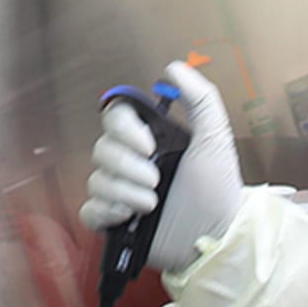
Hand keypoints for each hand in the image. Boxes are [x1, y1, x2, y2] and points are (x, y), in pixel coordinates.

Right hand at [77, 61, 243, 271]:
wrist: (216, 239)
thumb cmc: (218, 193)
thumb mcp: (216, 140)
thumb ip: (201, 99)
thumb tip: (175, 67)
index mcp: (152, 142)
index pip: (116, 118)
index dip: (124, 129)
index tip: (148, 144)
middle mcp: (134, 165)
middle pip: (102, 148)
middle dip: (128, 165)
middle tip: (156, 179)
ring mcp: (122, 193)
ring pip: (96, 179)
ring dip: (124, 191)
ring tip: (153, 203)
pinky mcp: (114, 222)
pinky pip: (89, 209)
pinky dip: (104, 211)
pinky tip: (127, 215)